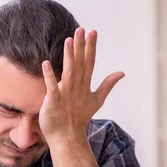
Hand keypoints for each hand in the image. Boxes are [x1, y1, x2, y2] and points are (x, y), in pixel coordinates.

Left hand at [39, 28, 124, 145]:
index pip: (89, 62)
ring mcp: (66, 94)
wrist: (67, 137)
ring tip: (68, 40)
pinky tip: (45, 63)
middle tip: (81, 29)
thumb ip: (108, 85)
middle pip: (80, 63)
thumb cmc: (79, 118)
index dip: (91, 47)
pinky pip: (51, 86)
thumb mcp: (96, 100)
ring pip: (69, 72)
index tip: (93, 32)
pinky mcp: (54, 101)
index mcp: (85, 85)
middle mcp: (77, 87)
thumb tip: (121, 73)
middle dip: (81, 46)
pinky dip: (49, 76)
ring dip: (68, 56)